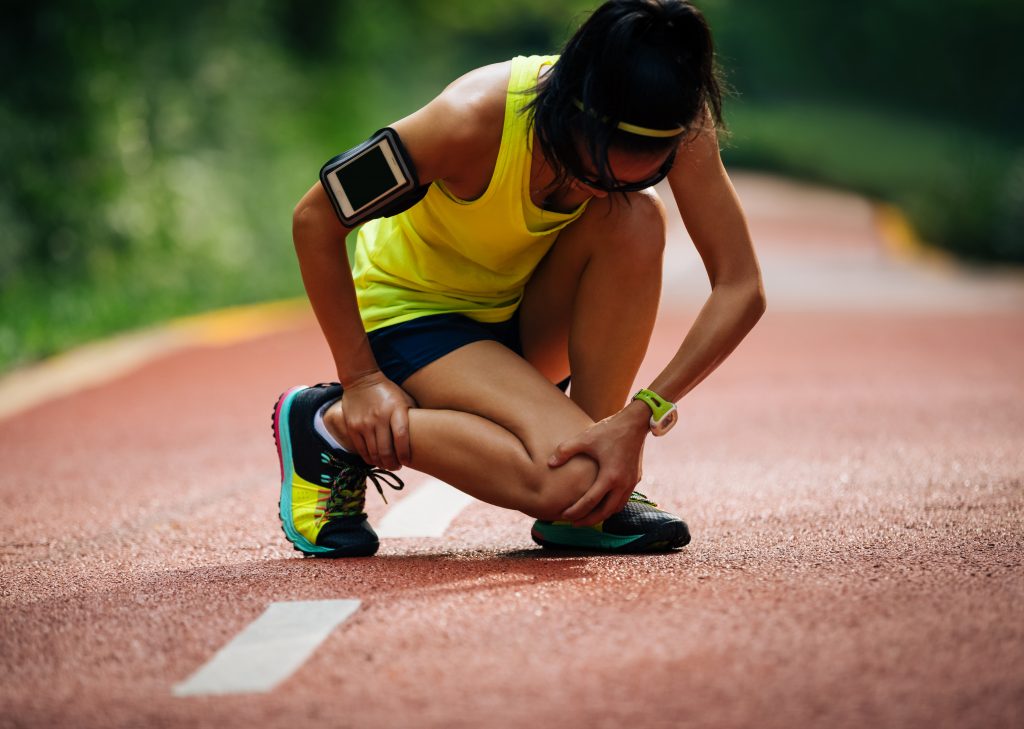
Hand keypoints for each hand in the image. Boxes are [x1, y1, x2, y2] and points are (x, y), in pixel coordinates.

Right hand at [340, 371, 415, 470]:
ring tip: (387, 465)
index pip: (401, 437)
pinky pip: (361, 449)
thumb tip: (427, 433)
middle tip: (397, 466)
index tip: (407, 461)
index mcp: (396, 410)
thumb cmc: (388, 391)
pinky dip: (369, 458)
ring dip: (381, 463)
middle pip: (386, 450)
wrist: (361, 379)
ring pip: (373, 453)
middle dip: (393, 464)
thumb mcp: (405, 398)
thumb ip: (413, 415)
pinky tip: (375, 460)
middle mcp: (379, 418)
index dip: (405, 453)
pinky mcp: (352, 427)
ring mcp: (364, 423)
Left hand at [548, 401, 650, 526]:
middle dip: (589, 520)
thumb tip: (550, 463)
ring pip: (616, 508)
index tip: (563, 516)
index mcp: (610, 476)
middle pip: (605, 512)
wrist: (635, 423)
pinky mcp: (636, 478)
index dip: (576, 512)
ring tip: (587, 516)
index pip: (590, 502)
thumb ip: (565, 450)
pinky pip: (623, 499)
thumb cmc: (609, 430)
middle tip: (574, 523)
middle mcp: (623, 484)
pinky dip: (612, 505)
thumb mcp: (584, 438)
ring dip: (602, 514)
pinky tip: (603, 503)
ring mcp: (631, 482)